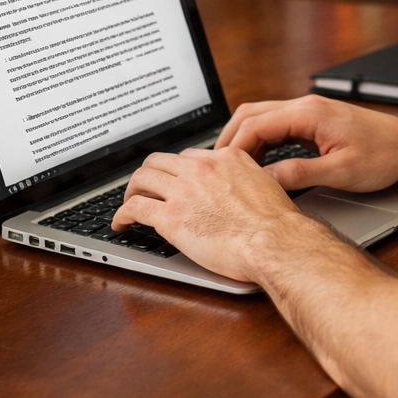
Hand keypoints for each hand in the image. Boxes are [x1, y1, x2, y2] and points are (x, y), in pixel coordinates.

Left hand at [112, 146, 306, 281]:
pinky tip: (120, 223)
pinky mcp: (170, 216)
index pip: (190, 156)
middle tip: (145, 189)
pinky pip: (135, 208)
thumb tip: (241, 193)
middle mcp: (201, 167)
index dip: (178, 170)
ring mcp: (184, 190)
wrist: (274, 241)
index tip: (175, 182)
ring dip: (132, 191)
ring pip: (142, 178)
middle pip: (160, 161)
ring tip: (129, 203)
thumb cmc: (277, 224)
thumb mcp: (265, 185)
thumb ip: (245, 182)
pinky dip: (122, 214)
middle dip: (149, 174)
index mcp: (226, 158)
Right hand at [215, 94, 397, 192]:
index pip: (256, 124)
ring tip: (236, 168)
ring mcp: (310, 110)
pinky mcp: (315, 119)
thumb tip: (267, 180)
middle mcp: (306, 105)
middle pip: (253, 114)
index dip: (234, 147)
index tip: (222, 169)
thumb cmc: (384, 156)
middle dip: (231, 139)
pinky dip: (262, 139)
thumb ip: (300, 174)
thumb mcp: (341, 172)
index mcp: (310, 113)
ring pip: (264, 117)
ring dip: (246, 139)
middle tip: (219, 168)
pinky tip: (260, 161)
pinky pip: (278, 124)